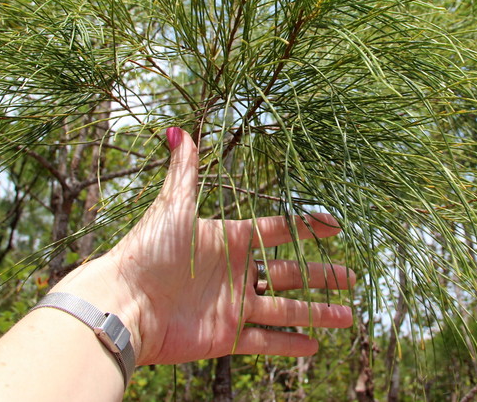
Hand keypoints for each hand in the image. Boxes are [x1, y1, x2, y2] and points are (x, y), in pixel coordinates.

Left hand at [56, 127, 354, 366]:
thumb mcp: (172, 207)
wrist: (124, 302)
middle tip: (352, 277)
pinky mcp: (226, 336)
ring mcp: (233, 305)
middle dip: (322, 276)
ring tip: (349, 316)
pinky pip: (265, 341)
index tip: (336, 226)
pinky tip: (314, 346)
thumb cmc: (147, 251)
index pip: (278, 231)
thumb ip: (184, 171)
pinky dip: (289, 345)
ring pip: (286, 310)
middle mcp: (236, 273)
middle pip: (290, 273)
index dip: (307, 228)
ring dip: (317, 312)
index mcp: (230, 240)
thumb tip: (176, 128)